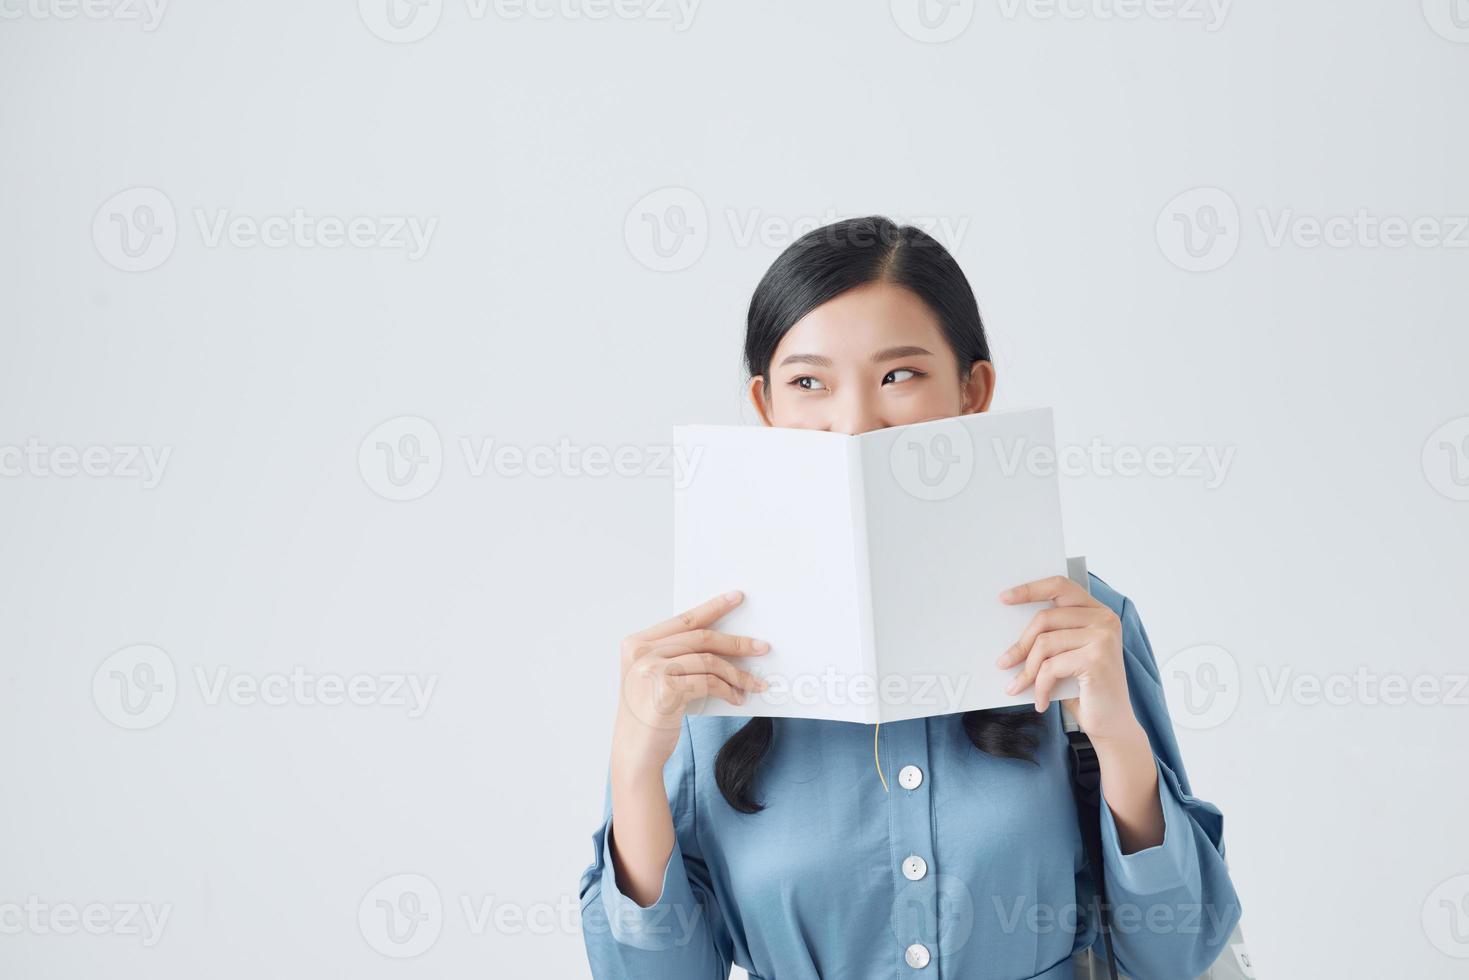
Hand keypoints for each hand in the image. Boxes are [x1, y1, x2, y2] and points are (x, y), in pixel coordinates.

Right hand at [612, 590, 770, 778]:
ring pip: (708, 661)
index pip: (683, 620)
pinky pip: (708, 683)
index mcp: (636, 643)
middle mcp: (640, 652)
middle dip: (737, 643)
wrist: (635, 754)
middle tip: (762, 647)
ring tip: (755, 684)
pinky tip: (738, 698)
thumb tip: (725, 641)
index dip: (713, 607)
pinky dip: (728, 690)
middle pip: (701, 638)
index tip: (737, 598)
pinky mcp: (665, 690)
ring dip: (737, 673)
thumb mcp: (658, 678)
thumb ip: (678, 656)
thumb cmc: (651, 715)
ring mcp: (651, 670)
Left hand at [994, 575, 1142, 742]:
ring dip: (1027, 671)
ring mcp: (1103, 638)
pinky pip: (1051, 667)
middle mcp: (1104, 619)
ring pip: (1044, 644)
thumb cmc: (1085, 689)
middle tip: (1003, 664)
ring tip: (1017, 687)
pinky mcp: (1096, 659)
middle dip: (1020, 645)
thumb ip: (1050, 635)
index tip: (1004, 598)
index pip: (1060, 586)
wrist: (1112, 724)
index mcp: (1098, 612)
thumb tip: (1008, 630)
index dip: (1030, 589)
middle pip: (1045, 618)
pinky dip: (1040, 687)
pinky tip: (1041, 702)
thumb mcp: (1066, 655)